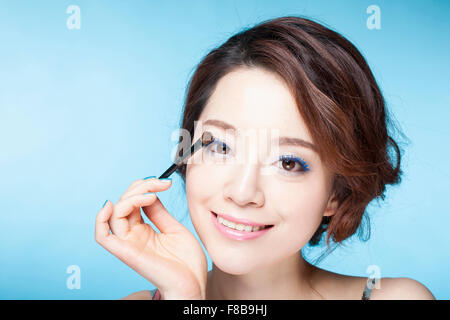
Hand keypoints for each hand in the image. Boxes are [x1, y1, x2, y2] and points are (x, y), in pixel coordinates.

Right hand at [95, 177, 207, 298]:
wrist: (194, 285)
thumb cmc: (187, 263)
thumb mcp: (174, 229)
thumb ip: (159, 213)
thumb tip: (149, 194)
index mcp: (144, 231)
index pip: (133, 203)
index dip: (144, 188)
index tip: (164, 183)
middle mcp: (134, 236)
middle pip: (123, 204)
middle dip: (140, 188)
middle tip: (160, 184)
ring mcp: (129, 244)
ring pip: (115, 214)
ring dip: (131, 197)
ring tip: (151, 195)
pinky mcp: (127, 253)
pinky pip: (103, 237)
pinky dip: (101, 219)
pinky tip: (113, 205)